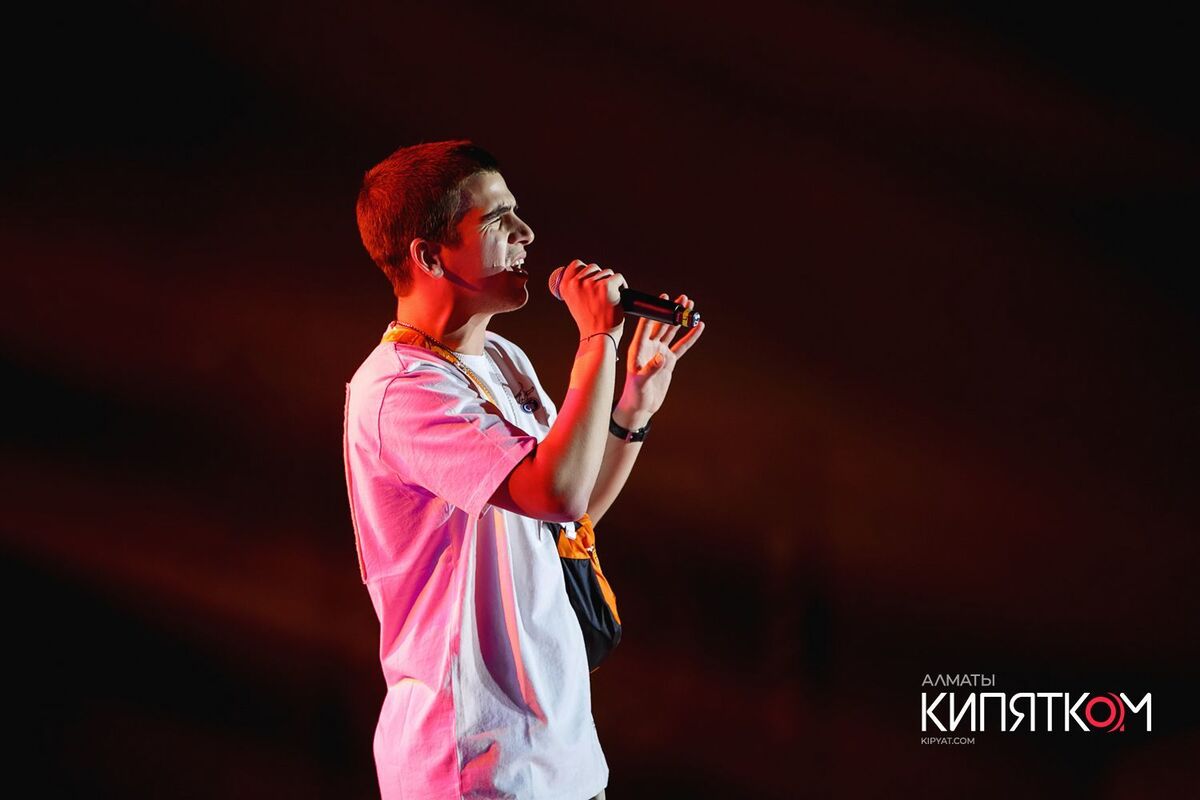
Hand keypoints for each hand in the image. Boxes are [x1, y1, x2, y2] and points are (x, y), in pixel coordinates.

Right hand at [556, 259, 626, 339]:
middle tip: (602, 294)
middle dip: (600, 278)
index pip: (576, 264)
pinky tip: (619, 297)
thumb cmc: (589, 322)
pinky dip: (622, 286)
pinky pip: (618, 277)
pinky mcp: (607, 286)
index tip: (591, 278)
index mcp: (566, 286)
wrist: (598, 336)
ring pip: (607, 272)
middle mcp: (576, 283)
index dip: (586, 270)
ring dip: (610, 283)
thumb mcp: (574, 303)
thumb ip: (577, 288)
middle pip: (593, 267)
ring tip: (610, 298)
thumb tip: (585, 273)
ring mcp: (591, 283)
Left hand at [615, 293, 704, 425]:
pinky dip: (690, 337)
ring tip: (690, 306)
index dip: (655, 311)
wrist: (641, 406)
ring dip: (680, 319)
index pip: (646, 325)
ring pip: (672, 332)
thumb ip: (650, 369)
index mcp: (639, 348)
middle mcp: (649, 347)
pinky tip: (698, 327)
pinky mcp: (669, 360)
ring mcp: (660, 352)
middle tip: (682, 299)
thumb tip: (662, 357)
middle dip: (672, 311)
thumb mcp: (640, 382)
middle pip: (662, 324)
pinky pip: (682, 347)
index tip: (663, 299)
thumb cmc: (635, 394)